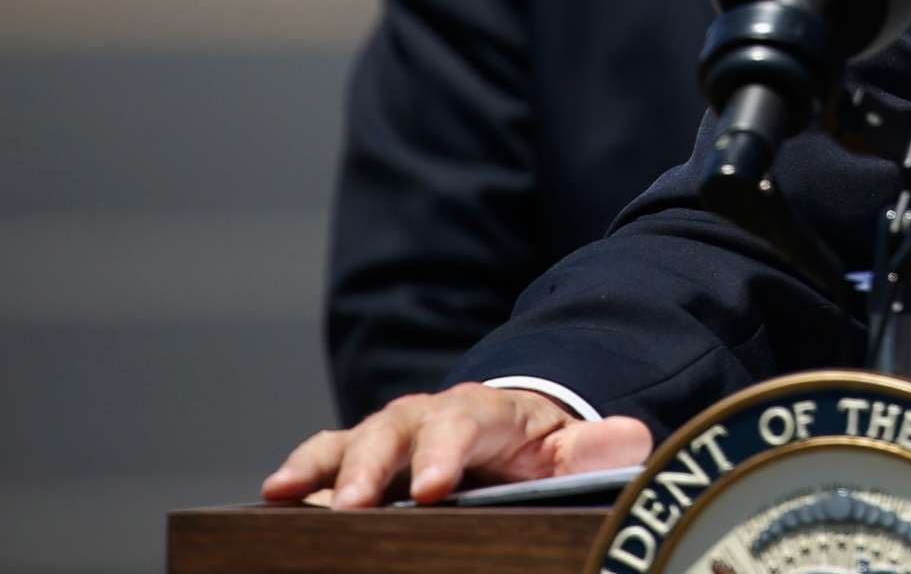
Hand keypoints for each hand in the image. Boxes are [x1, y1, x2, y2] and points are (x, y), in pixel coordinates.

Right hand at [261, 383, 651, 507]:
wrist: (516, 434)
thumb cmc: (545, 450)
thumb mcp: (577, 448)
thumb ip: (599, 447)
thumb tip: (628, 439)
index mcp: (489, 411)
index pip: (466, 424)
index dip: (447, 452)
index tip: (435, 488)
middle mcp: (431, 414)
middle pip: (397, 429)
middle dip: (372, 467)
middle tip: (351, 506)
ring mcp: (394, 435)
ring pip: (353, 439)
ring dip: (320, 464)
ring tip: (284, 493)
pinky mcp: (365, 458)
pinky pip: (328, 459)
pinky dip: (302, 473)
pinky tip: (273, 500)